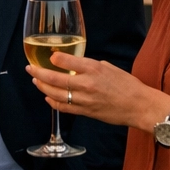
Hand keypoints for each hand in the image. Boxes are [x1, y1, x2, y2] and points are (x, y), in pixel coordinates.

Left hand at [25, 52, 169, 131]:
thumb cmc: (127, 85)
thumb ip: (90, 66)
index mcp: (93, 68)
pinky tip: (48, 97)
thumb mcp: (109, 67)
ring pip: (55, 94)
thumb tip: (76, 65)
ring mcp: (84, 100)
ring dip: (42, 87)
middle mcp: (86, 83)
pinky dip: (53, 102)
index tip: (48, 56)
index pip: (64, 60)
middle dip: (38, 73)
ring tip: (36, 81)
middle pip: (54, 78)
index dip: (52, 58)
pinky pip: (64, 107)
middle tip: (30, 69)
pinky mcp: (86, 112)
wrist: (139, 106)